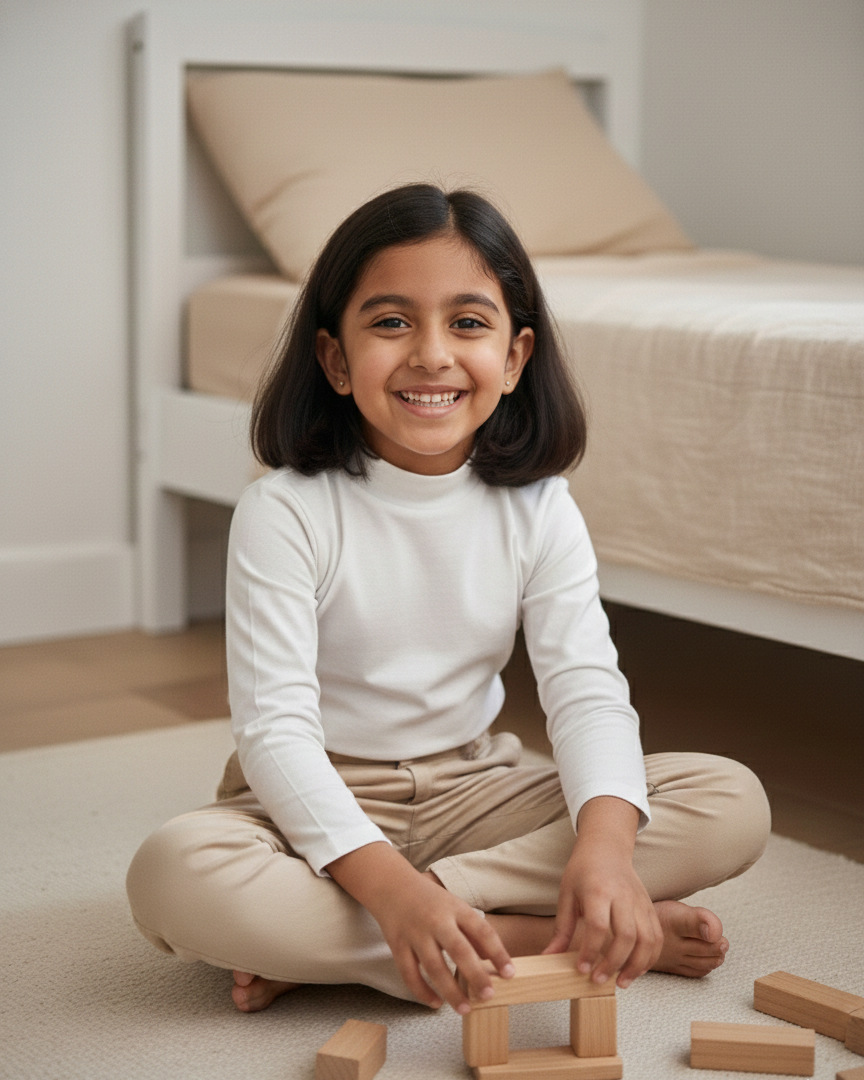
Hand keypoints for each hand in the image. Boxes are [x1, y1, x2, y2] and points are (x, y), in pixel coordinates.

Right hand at [326, 843, 513, 1011]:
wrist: (391, 884)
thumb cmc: (429, 899)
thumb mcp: (455, 906)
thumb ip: (472, 931)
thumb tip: (492, 959)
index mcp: (455, 908)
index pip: (482, 930)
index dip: (498, 952)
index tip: (509, 973)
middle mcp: (436, 920)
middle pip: (459, 950)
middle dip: (475, 975)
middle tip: (488, 996)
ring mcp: (415, 933)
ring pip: (434, 967)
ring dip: (451, 991)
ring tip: (465, 1009)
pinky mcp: (397, 945)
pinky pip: (410, 974)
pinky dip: (423, 992)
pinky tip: (436, 1003)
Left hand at [542, 796, 662, 988]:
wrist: (606, 849)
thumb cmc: (583, 871)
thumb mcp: (566, 895)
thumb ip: (561, 929)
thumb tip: (549, 956)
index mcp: (598, 891)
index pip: (598, 926)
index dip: (590, 951)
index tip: (581, 968)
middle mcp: (622, 896)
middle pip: (626, 935)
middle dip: (614, 963)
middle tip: (599, 980)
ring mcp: (640, 902)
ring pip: (647, 939)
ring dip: (636, 965)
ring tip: (621, 982)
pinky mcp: (650, 907)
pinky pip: (657, 936)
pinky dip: (650, 957)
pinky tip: (637, 969)